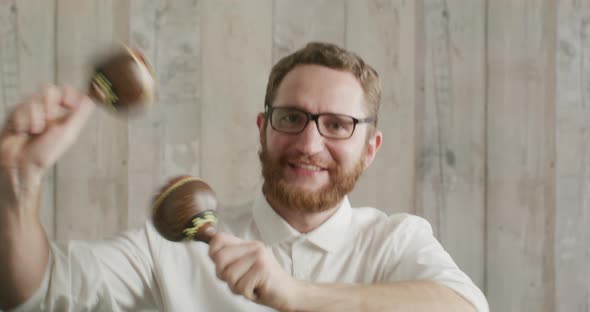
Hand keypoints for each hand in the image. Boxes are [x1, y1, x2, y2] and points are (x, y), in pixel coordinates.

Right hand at [0, 85, 93, 205]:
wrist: (20, 163)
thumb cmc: (45, 153)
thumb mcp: (68, 133)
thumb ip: (79, 115)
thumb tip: (91, 99)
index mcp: (62, 114)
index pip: (66, 91)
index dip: (68, 93)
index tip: (68, 104)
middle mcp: (46, 110)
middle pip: (49, 90)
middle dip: (49, 106)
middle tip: (47, 123)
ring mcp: (30, 111)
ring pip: (33, 99)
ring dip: (34, 117)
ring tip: (34, 132)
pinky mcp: (15, 114)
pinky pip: (19, 107)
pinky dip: (22, 121)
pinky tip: (22, 132)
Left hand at [209, 233, 301, 310]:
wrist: (290, 293)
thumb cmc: (263, 283)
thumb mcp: (244, 268)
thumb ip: (229, 258)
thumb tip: (209, 242)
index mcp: (247, 245)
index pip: (218, 239)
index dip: (214, 255)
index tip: (226, 267)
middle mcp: (253, 247)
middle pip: (219, 259)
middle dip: (225, 276)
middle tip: (241, 280)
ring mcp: (259, 257)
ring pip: (229, 275)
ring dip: (237, 287)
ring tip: (251, 285)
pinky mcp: (263, 270)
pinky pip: (241, 286)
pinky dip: (247, 294)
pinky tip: (258, 290)